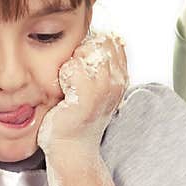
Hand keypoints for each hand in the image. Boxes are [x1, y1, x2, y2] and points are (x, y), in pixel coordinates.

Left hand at [37, 32, 128, 154]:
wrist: (70, 149)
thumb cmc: (74, 116)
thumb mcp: (92, 86)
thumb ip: (97, 62)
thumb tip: (95, 35)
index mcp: (122, 76)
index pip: (111, 38)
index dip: (92, 43)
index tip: (80, 64)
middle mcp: (118, 81)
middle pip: (99, 40)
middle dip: (81, 50)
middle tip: (72, 76)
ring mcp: (104, 90)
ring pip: (85, 50)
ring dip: (71, 63)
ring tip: (68, 85)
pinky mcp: (87, 98)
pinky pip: (72, 67)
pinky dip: (63, 75)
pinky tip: (63, 92)